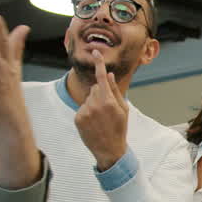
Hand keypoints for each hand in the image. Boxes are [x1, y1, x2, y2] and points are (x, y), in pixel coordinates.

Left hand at [74, 52, 129, 170]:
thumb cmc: (119, 128)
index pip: (102, 77)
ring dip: (93, 104)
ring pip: (88, 98)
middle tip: (107, 111)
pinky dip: (86, 112)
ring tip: (100, 119)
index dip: (99, 64)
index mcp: (109, 101)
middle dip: (100, 94)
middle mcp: (95, 104)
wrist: (109, 150)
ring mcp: (85, 111)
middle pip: (95, 88)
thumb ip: (115, 90)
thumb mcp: (123, 109)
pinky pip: (82, 107)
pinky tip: (93, 123)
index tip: (96, 52)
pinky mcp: (77, 118)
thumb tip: (109, 75)